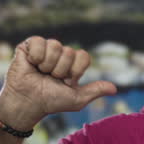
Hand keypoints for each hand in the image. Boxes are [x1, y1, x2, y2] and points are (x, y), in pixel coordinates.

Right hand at [0, 36, 116, 127]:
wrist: (28, 102)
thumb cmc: (51, 101)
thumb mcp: (76, 99)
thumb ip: (95, 91)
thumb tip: (115, 89)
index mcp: (72, 65)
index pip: (83, 56)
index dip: (77, 69)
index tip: (68, 81)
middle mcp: (59, 55)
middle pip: (70, 52)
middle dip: (60, 69)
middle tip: (50, 78)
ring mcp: (44, 49)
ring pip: (55, 46)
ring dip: (48, 64)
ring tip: (40, 72)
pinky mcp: (28, 46)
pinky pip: (38, 41)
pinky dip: (35, 56)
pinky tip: (31, 64)